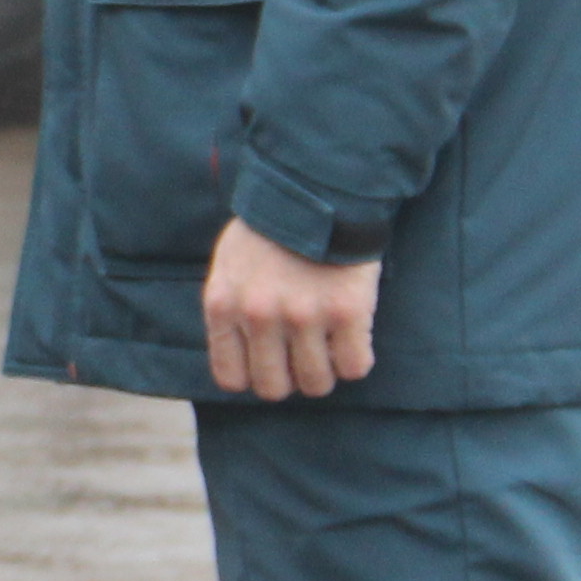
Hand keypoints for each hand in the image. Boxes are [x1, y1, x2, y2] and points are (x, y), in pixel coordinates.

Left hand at [201, 218, 381, 399]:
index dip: (254, 377)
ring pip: (317, 383)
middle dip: (291, 379)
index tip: (270, 364)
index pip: (231, 377)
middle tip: (303, 357)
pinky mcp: (348, 311)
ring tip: (328, 345)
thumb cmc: (269, 231)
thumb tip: (237, 358)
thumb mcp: (229, 265)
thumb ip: (229, 309)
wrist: (317, 192)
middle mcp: (260, 315)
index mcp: (224, 304)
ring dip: (326, 371)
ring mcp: (304, 315)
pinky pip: (355, 366)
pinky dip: (355, 359)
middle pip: (274, 388)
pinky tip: (352, 336)